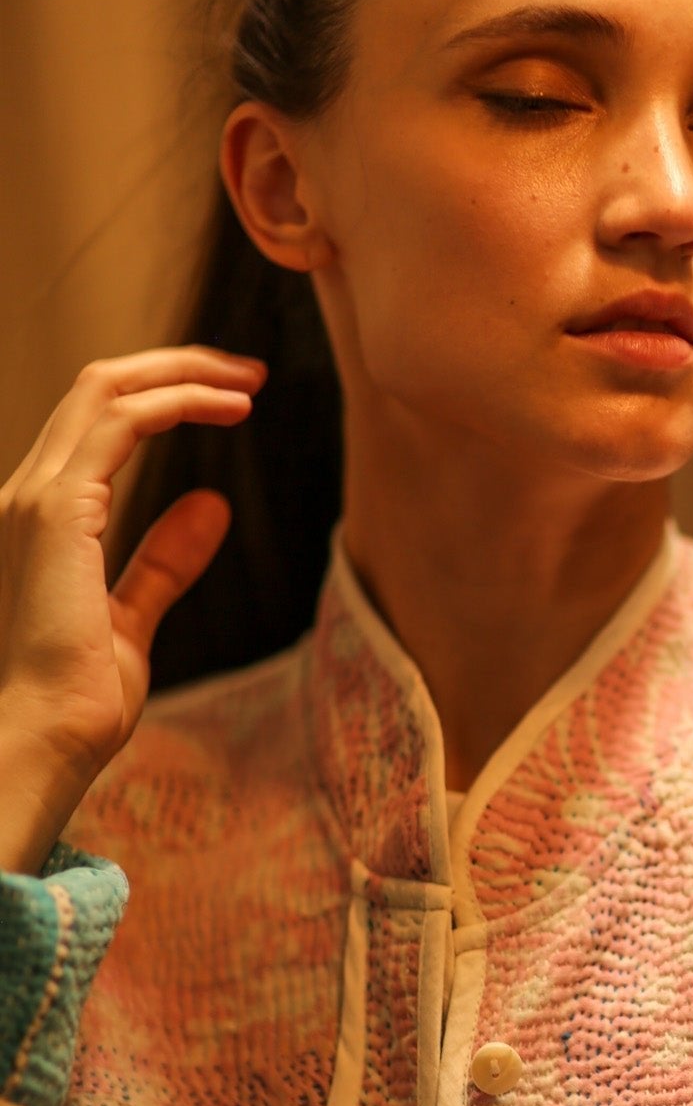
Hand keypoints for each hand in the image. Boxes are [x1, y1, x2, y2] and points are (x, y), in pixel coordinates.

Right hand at [0, 345, 263, 870]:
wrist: (44, 739)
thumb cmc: (78, 700)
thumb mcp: (130, 619)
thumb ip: (162, 561)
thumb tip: (210, 507)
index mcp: (43, 516)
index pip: (97, 422)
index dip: (164, 395)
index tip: (232, 399)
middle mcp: (29, 494)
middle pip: (99, 387)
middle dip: (178, 367)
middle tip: (249, 373)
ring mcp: (37, 497)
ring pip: (107, 388)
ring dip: (185, 373)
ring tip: (248, 382)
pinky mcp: (56, 510)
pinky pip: (121, 421)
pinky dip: (178, 400)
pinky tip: (231, 408)